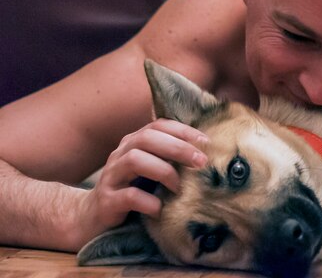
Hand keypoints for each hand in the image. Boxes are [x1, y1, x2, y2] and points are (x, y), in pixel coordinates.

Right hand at [77, 119, 207, 243]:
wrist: (93, 217)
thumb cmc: (132, 189)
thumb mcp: (151, 169)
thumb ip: (169, 157)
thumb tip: (206, 152)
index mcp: (133, 142)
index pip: (158, 126)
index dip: (183, 130)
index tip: (205, 142)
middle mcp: (120, 154)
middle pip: (147, 138)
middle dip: (178, 148)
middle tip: (200, 162)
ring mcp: (111, 176)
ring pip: (135, 160)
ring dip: (163, 171)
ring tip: (178, 187)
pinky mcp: (106, 201)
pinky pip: (128, 196)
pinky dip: (149, 202)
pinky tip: (160, 208)